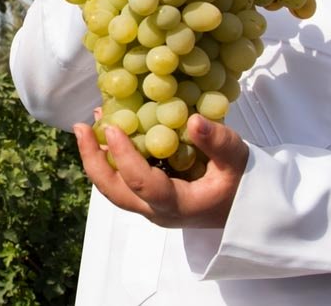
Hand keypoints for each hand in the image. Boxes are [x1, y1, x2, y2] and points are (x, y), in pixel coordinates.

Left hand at [73, 114, 248, 228]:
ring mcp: (151, 207)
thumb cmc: (244, 185)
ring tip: (88, 126)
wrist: (249, 210)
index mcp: (178, 206)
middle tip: (81, 128)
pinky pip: (123, 181)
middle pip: (115, 192)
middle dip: (93, 160)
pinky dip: (111, 158)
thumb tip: (193, 120)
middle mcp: (158, 211)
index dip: (124, 156)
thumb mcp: (238, 159)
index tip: (112, 127)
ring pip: (114, 188)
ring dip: (98, 158)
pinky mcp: (151, 198)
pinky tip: (109, 131)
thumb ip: (218, 142)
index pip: (142, 183)